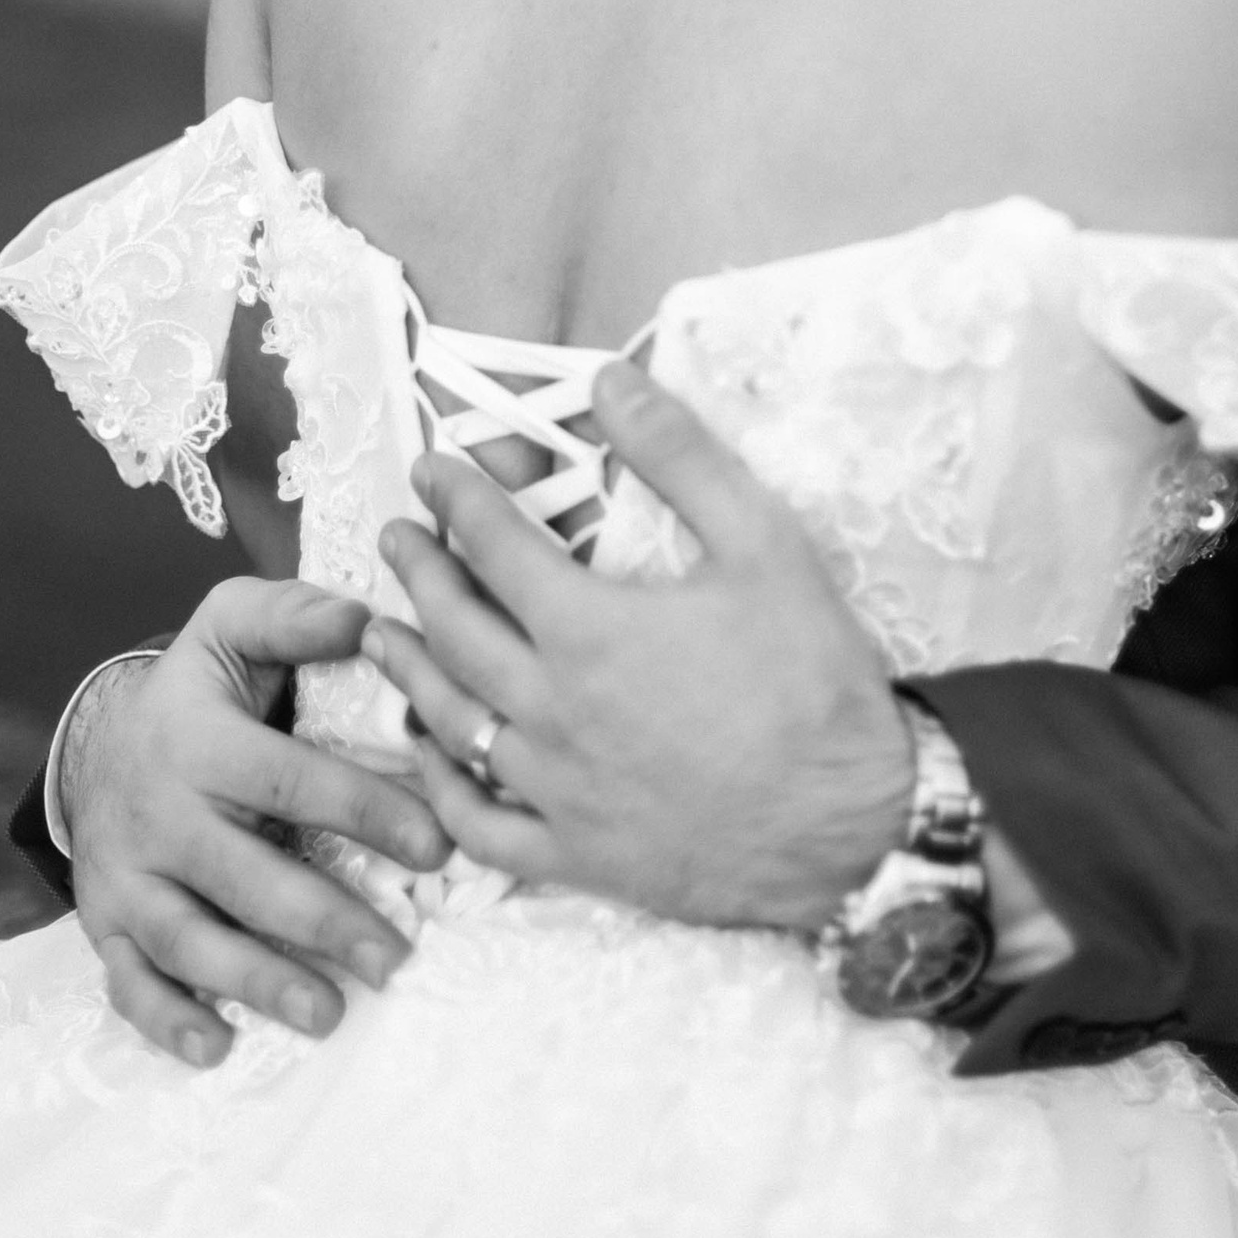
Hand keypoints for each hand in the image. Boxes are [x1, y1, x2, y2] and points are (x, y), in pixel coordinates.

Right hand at [65, 578, 451, 1067]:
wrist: (98, 740)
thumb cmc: (199, 688)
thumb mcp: (232, 625)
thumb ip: (295, 617)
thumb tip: (366, 618)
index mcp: (200, 740)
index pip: (291, 780)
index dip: (367, 811)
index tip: (437, 847)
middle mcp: (159, 814)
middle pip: (243, 876)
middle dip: (322, 921)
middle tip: (396, 956)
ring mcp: (128, 877)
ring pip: (188, 942)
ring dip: (257, 983)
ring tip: (327, 1014)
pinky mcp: (107, 924)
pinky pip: (129, 984)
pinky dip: (167, 1022)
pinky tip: (218, 1047)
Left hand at [370, 363, 913, 929]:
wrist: (854, 822)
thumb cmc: (812, 678)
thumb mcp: (763, 540)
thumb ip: (680, 455)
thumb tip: (612, 381)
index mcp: (589, 630)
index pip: (495, 545)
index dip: (458, 498)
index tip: (433, 468)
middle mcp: (551, 710)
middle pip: (455, 629)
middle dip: (417, 572)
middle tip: (393, 537)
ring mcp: (557, 790)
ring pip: (451, 724)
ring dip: (410, 669)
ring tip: (383, 633)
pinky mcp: (576, 856)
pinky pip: (481, 826)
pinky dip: (442, 789)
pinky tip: (433, 760)